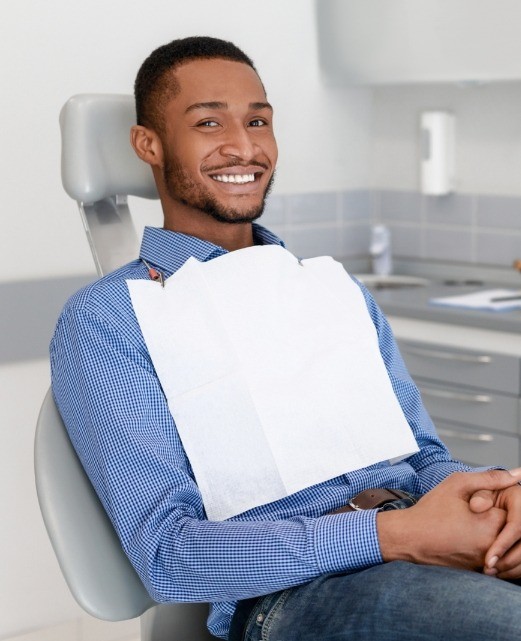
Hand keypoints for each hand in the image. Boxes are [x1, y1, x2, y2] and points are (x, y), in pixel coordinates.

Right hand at [377, 470, 518, 571]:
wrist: (409, 538)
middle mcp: (491, 548)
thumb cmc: (429, 511)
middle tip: (468, 515)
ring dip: (489, 533)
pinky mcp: (477, 570)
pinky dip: (482, 546)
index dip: (492, 503)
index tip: (474, 504)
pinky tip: (462, 538)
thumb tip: (517, 474)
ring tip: (465, 526)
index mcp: (489, 525)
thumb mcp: (457, 484)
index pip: (510, 510)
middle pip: (506, 527)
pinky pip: (491, 555)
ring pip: (499, 542)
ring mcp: (484, 562)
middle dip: (492, 518)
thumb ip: (490, 478)